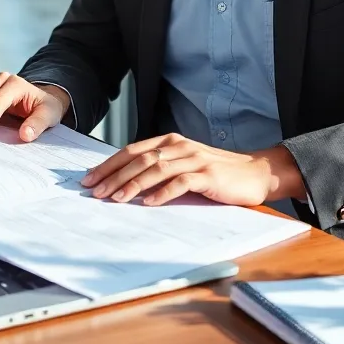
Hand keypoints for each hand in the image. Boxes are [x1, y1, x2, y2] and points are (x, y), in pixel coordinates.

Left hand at [80, 133, 303, 206]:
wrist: (254, 173)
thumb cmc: (216, 173)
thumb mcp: (184, 165)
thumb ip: (160, 168)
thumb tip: (124, 184)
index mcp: (170, 141)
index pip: (132, 151)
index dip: (109, 165)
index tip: (89, 179)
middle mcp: (180, 145)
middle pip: (139, 159)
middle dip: (114, 176)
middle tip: (95, 192)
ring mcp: (194, 158)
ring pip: (156, 169)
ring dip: (133, 185)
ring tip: (115, 199)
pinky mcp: (208, 174)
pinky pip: (180, 182)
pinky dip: (162, 193)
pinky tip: (148, 203)